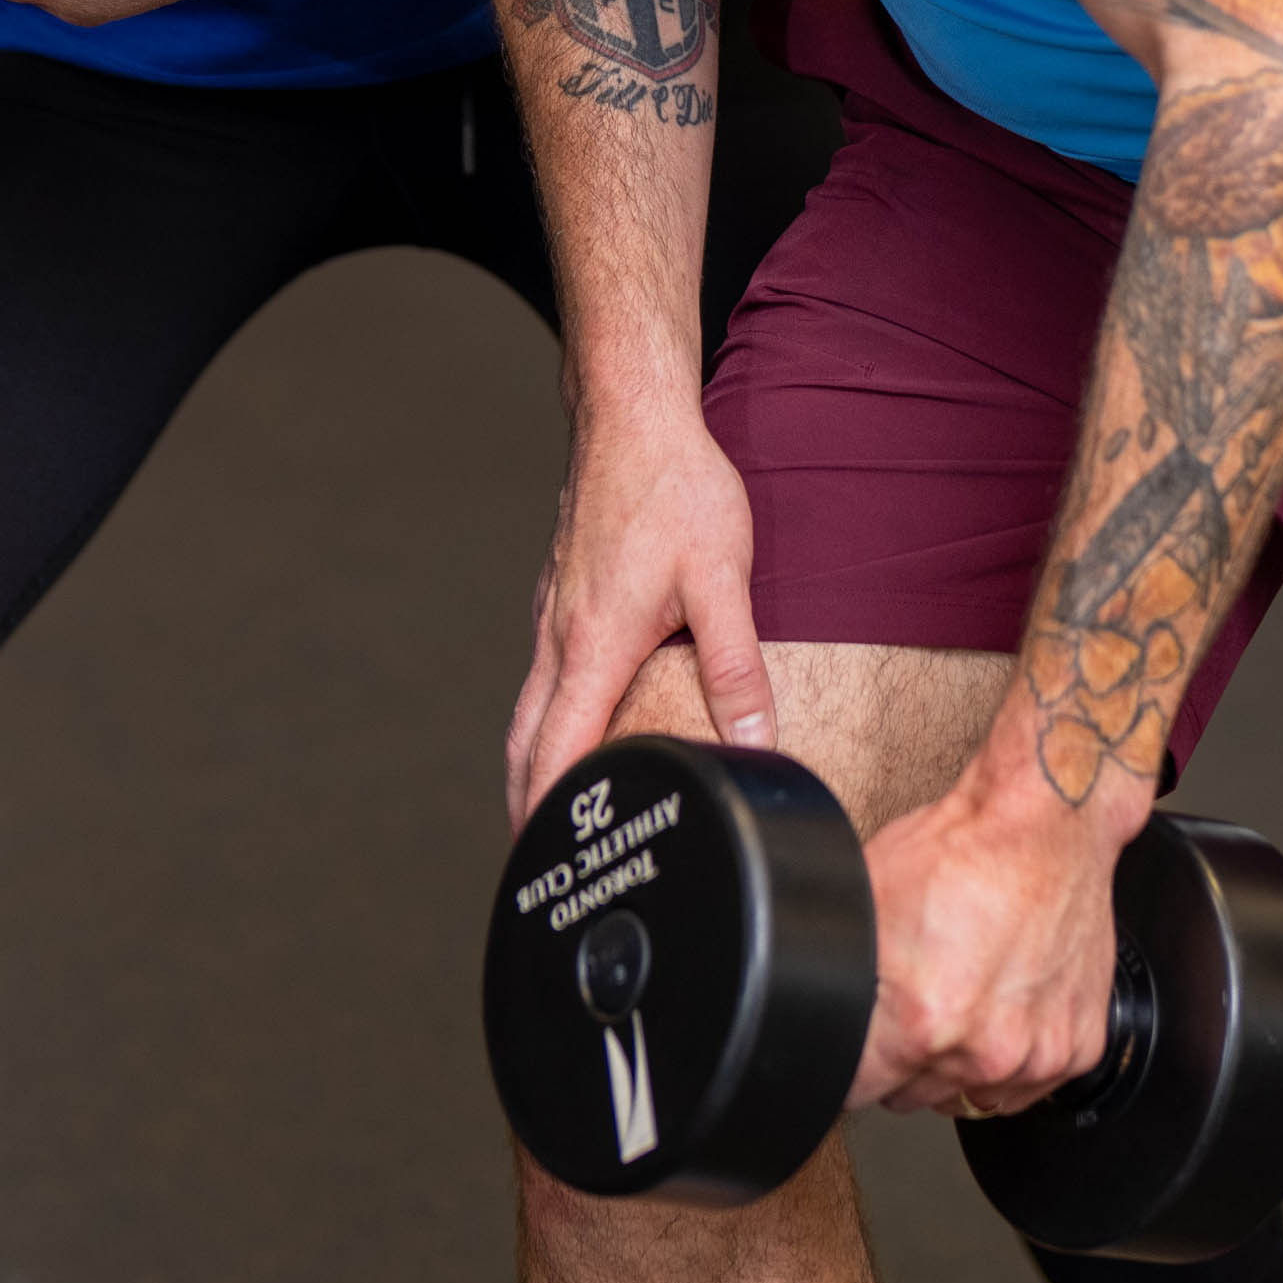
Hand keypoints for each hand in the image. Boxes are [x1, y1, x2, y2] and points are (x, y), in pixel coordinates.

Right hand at [506, 384, 773, 824]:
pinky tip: (573, 722)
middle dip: (528, 807)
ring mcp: (552, 612)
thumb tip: (756, 743)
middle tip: (538, 863)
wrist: (630, 413)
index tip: (541, 869)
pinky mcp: (560, 592)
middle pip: (526, 743)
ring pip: (529, 707)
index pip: (557, 754)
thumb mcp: (721, 580)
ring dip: (533, 762)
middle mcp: (559, 636)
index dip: (548, 817)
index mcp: (592, 646)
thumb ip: (737, 667)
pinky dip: (545, 717)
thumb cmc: (674, 488)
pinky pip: (543, 673)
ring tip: (551, 809)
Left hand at [850, 757, 1143, 1115]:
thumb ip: (841, 967)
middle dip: (905, 1061)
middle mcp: (984, 1050)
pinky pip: (1030, 1085)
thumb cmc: (962, 849)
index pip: (860, 1090)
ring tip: (961, 998)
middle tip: (912, 1003)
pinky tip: (1003, 1006)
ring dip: (960, 1063)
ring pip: (973, 1097)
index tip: (857, 1047)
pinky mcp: (1079, 1047)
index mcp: (923, 1021)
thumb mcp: (868, 899)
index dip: (850, 1065)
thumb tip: (810, 999)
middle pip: (915, 1097)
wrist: (1043, 824)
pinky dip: (1014, 1057)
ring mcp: (1037, 1055)